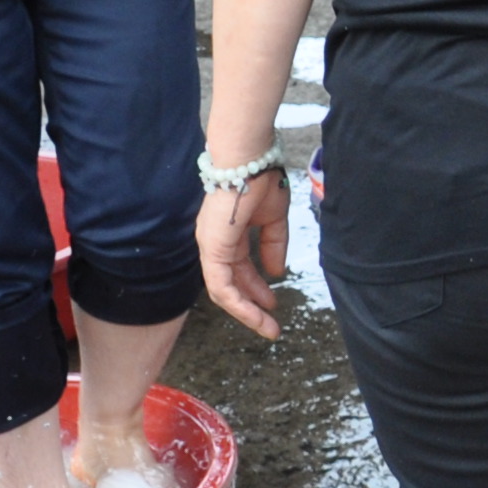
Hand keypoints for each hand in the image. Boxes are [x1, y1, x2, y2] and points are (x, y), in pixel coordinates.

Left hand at [199, 166, 291, 340]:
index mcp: (228, 233)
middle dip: (251, 306)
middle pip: (230, 283)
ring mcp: (211, 247)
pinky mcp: (212, 250)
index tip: (273, 302)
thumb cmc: (261, 180)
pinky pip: (222, 286)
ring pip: (223, 291)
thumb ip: (273, 245)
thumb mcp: (273, 219)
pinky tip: (255, 313)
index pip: (239, 268)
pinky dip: (238, 303)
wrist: (250, 161)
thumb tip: (277, 272)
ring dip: (245, 311)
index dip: (256, 287)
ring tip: (266, 327)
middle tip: (270, 324)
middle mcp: (215, 242)